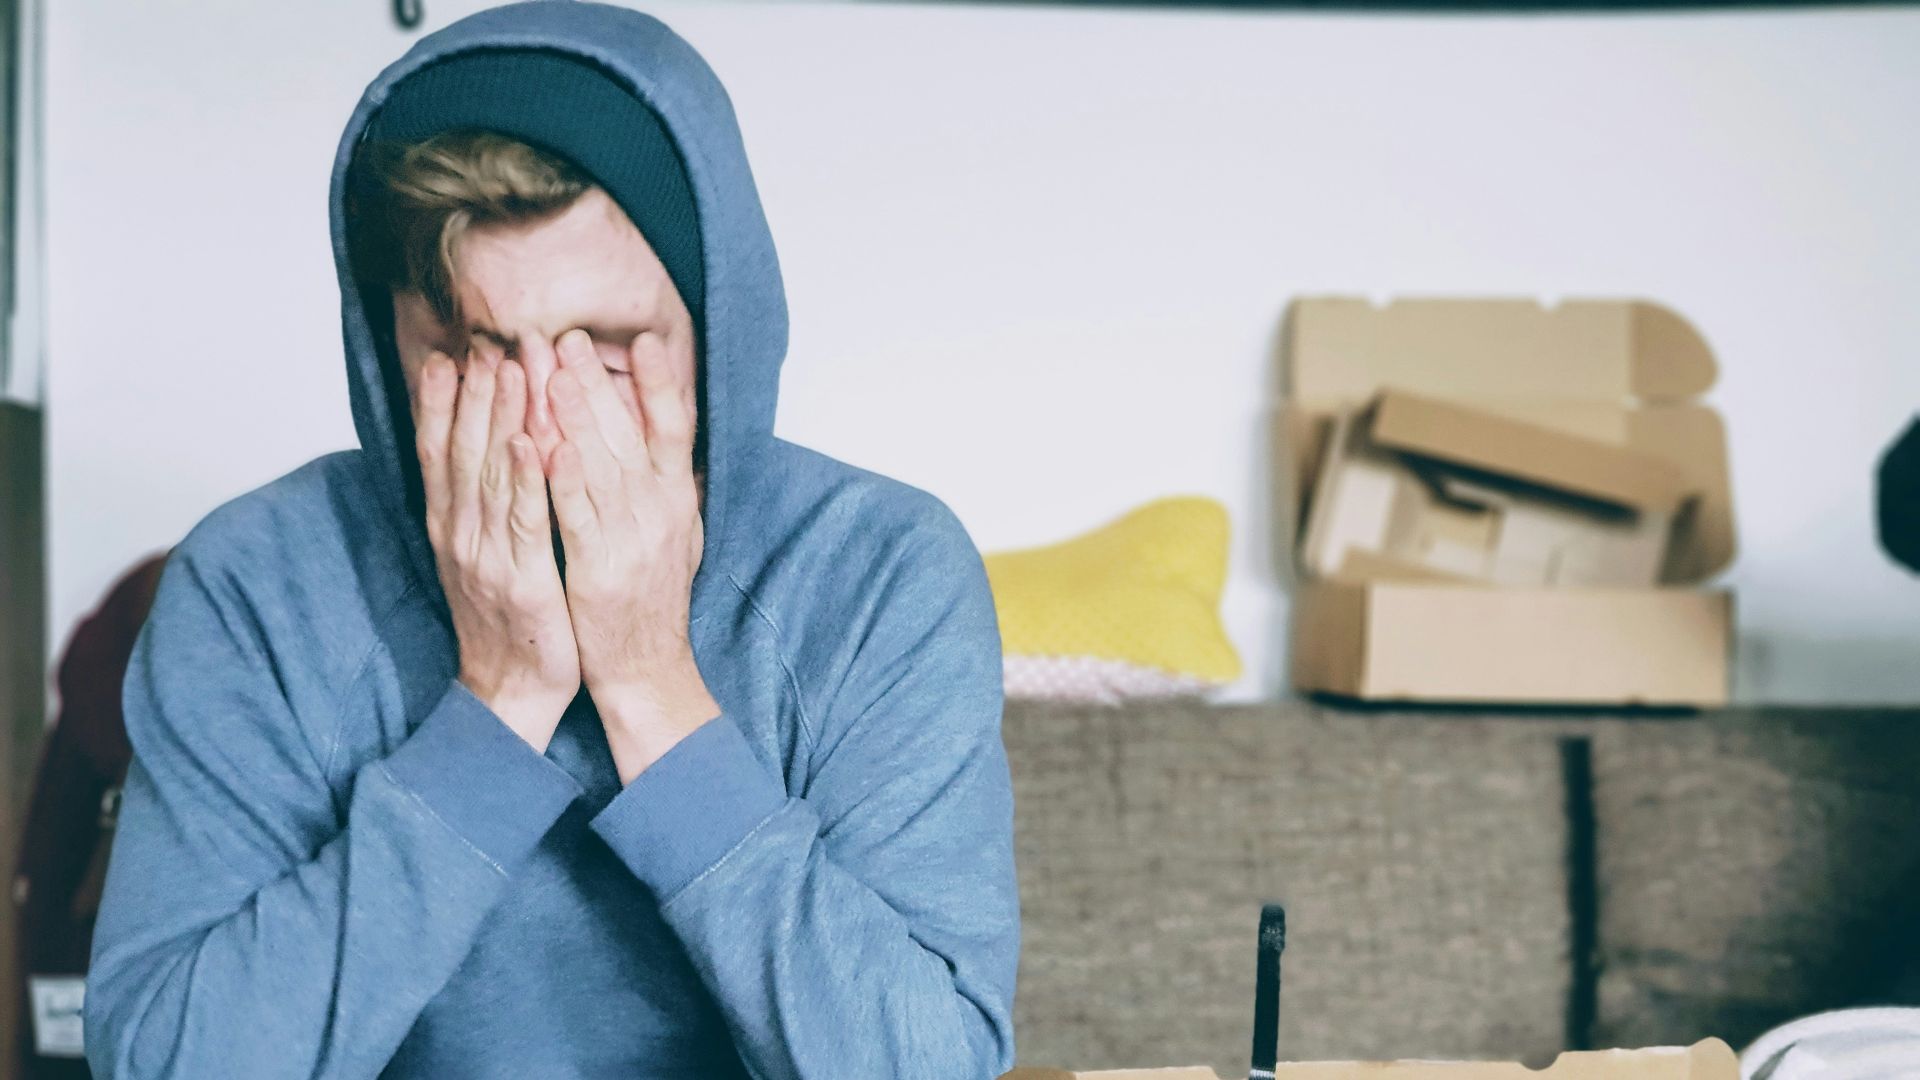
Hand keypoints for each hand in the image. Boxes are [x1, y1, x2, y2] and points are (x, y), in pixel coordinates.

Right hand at [414, 348, 580, 749]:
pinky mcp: (522, 579)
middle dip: (474, 392)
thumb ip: (478, 504)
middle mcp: (460, 534)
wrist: (510, 691)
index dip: (442, 402)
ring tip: (510, 367)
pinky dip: (524, 479)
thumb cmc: (507, 619)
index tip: (449, 353)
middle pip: (462, 450)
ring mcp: (487, 556)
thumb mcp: (481, 555)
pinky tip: (530, 442)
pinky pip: (524, 521)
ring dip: (500, 418)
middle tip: (486, 340)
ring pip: (491, 474)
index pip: (439, 451)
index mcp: (450, 527)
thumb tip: (481, 451)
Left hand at [544, 327, 715, 779]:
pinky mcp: (599, 570)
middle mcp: (661, 514)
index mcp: (677, 501)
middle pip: (630, 434)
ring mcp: (632, 541)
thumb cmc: (652, 600)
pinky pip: (577, 517)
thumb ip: (669, 485)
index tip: (643, 339)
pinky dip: (562, 479)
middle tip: (566, 336)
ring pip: (601, 466)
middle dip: (596, 382)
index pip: (676, 428)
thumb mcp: (678, 534)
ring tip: (549, 368)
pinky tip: (543, 444)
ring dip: (575, 415)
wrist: (647, 670)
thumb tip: (669, 435)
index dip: (661, 383)